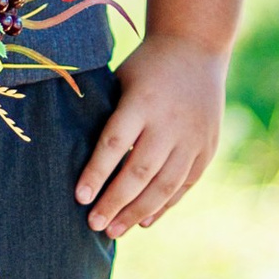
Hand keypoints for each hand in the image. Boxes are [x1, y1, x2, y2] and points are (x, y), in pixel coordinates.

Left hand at [76, 33, 226, 235]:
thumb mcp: (120, 80)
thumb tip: (70, 155)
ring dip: (138, 211)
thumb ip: (106, 115)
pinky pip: (185, 184)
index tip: (80, 198)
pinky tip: (144, 221)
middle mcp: (170, 122)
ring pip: (164, 184)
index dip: (96, 173)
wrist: (196, 47)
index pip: (115, 144)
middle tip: (94, 224)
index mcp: (142, 101)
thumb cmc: (145, 66)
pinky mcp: (207, 147)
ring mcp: (193, 137)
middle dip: (115, 202)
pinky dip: (165, 205)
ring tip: (115, 231)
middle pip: (140, 171)